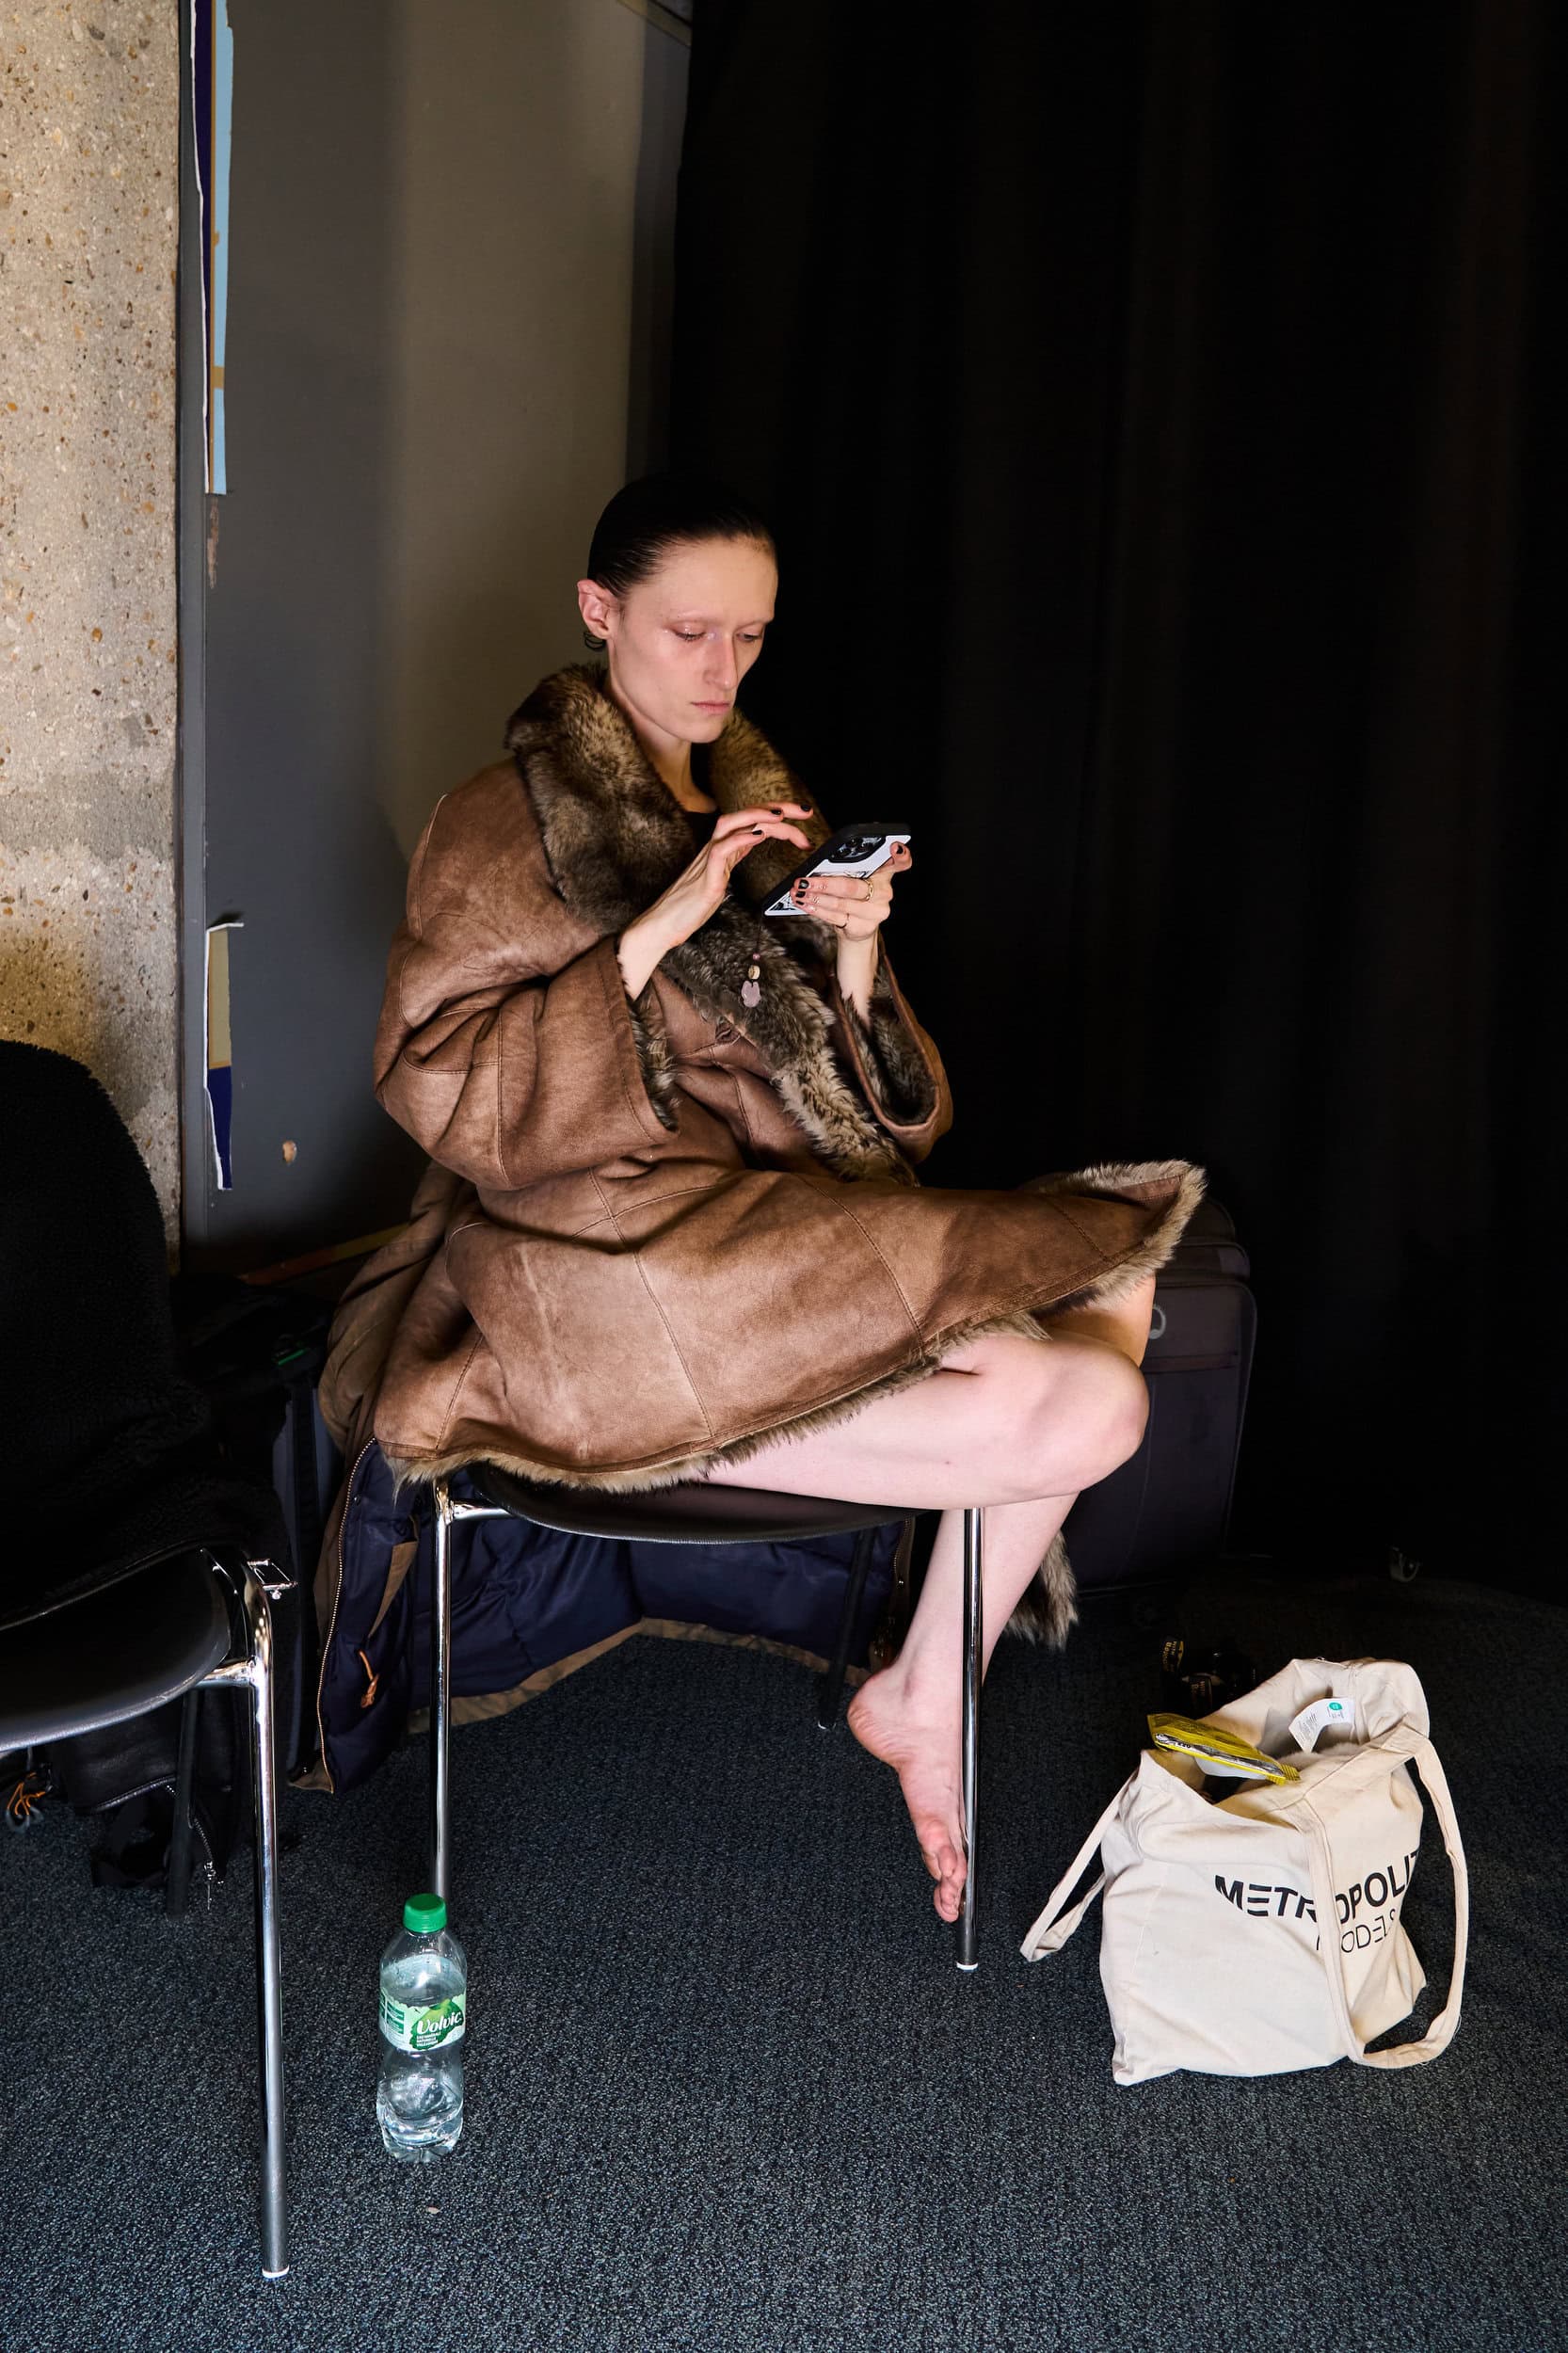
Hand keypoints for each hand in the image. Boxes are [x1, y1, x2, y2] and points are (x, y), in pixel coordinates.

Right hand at [617, 804, 812, 995]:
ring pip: (732, 824)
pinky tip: (758, 836)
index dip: (778, 814)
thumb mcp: (720, 879)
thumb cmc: (690, 907)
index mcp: (723, 849)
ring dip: (759, 816)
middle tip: (806, 811)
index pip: (753, 821)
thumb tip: (751, 848)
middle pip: (746, 815)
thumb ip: (734, 861)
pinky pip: (721, 850)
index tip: (803, 817)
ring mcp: (708, 861)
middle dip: (778, 809)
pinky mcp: (705, 878)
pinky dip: (741, 839)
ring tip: (782, 815)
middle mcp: (716, 848)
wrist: (663, 925)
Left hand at [791, 840, 911, 941]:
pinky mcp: (863, 927)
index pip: (901, 863)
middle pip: (853, 887)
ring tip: (798, 892)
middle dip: (824, 883)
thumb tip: (817, 862)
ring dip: (815, 897)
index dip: (901, 855)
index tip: (893, 847)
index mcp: (885, 874)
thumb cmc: (854, 896)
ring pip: (840, 903)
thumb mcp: (857, 878)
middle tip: (804, 881)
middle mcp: (884, 893)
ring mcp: (876, 912)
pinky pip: (835, 917)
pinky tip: (804, 904)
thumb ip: (849, 868)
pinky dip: (816, 910)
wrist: (858, 928)